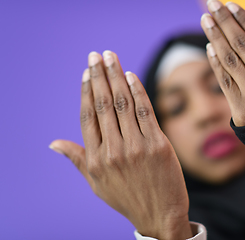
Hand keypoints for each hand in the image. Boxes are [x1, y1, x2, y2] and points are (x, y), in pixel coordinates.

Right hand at [50, 51, 191, 239]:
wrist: (159, 214)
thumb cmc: (127, 196)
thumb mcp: (96, 182)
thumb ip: (78, 159)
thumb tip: (53, 143)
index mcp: (96, 158)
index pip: (88, 116)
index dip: (87, 91)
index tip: (87, 72)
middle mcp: (114, 150)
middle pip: (103, 105)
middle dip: (100, 76)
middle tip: (97, 55)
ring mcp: (137, 147)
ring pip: (123, 104)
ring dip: (117, 77)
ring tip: (112, 57)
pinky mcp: (158, 145)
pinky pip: (146, 112)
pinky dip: (138, 92)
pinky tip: (132, 76)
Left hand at [201, 1, 244, 126]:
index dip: (243, 20)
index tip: (230, 6)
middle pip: (241, 44)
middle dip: (224, 22)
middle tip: (211, 5)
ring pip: (229, 59)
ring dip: (215, 37)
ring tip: (205, 20)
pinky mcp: (240, 108)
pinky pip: (224, 81)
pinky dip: (215, 63)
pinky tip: (209, 47)